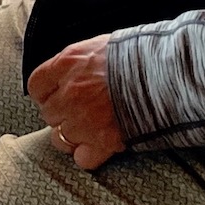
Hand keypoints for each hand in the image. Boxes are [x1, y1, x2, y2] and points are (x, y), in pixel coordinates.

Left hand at [27, 34, 125, 169]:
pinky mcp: (103, 142)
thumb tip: (72, 70)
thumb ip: (79, 61)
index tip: (56, 95)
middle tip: (81, 111)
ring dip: (72, 136)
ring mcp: (84, 120)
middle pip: (49, 114)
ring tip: (90, 129)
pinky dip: (89, 155)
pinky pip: (81, 159)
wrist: (167, 75)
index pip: (37, 85)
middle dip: (62, 114)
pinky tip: (100, 145)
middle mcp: (70, 93)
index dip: (46, 93)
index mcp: (68, 64)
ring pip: (60, 139)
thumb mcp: (101, 45)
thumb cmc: (138, 54)